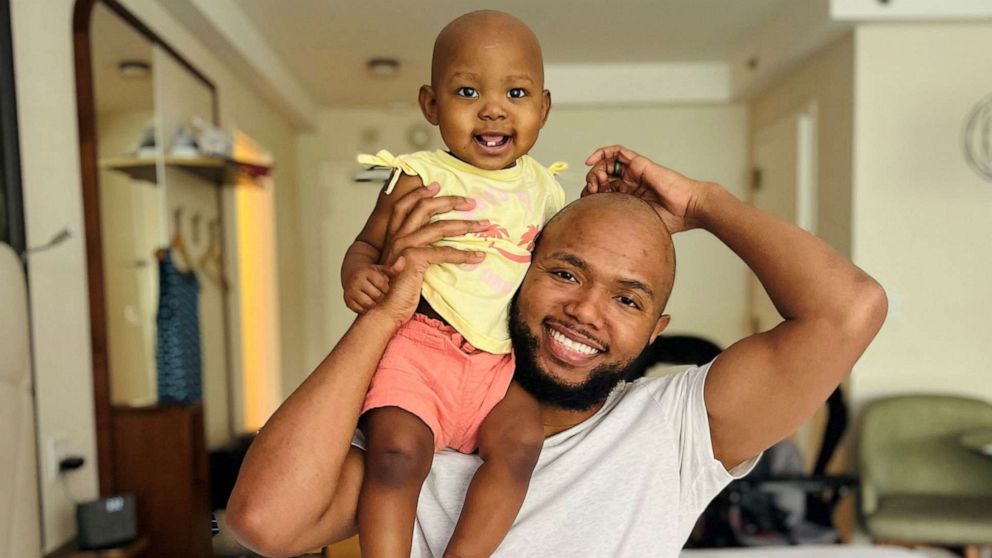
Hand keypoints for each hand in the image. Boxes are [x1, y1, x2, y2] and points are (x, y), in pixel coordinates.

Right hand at [343, 263, 389, 313]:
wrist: (351, 275)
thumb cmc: (370, 273)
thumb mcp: (381, 269)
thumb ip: (393, 268)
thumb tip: (402, 260)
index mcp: (365, 272)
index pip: (382, 284)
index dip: (385, 287)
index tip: (383, 285)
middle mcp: (356, 281)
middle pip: (377, 295)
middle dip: (380, 295)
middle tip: (378, 292)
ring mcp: (351, 291)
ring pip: (369, 304)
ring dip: (373, 303)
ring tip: (373, 297)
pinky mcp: (347, 300)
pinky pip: (360, 309)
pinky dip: (365, 308)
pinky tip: (366, 301)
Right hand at [370, 181, 489, 325]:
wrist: (385, 309)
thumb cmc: (397, 290)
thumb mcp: (406, 265)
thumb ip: (418, 251)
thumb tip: (439, 242)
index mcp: (394, 236)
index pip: (404, 206)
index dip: (420, 193)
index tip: (437, 186)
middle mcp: (398, 238)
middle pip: (424, 208)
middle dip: (449, 201)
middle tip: (470, 202)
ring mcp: (405, 247)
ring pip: (439, 227)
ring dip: (465, 225)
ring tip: (483, 226)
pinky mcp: (414, 260)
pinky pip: (444, 252)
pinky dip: (464, 254)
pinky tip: (477, 256)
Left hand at [583, 145, 714, 233]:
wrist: (688, 208)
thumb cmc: (671, 219)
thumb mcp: (637, 224)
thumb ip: (622, 225)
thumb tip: (600, 243)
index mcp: (628, 197)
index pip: (602, 192)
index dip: (591, 196)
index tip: (586, 204)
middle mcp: (629, 183)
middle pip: (601, 177)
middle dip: (591, 183)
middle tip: (591, 193)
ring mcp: (633, 172)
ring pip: (606, 164)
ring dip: (595, 171)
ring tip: (595, 182)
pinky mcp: (638, 163)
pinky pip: (617, 152)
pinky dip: (602, 152)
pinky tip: (592, 161)